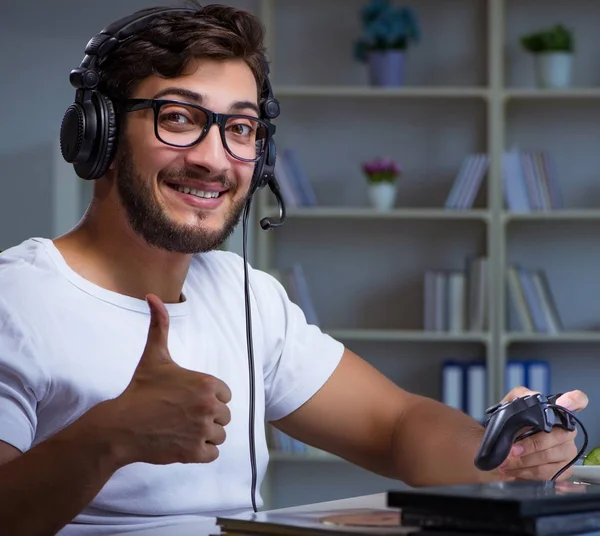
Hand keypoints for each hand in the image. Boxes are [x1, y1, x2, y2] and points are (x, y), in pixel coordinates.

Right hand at [104, 293, 231, 465]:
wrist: (120, 426)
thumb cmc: (140, 389)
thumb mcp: (154, 355)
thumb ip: (159, 325)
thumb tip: (152, 296)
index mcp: (208, 384)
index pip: (225, 394)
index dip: (208, 397)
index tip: (187, 398)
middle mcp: (210, 407)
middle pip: (224, 415)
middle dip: (207, 416)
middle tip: (182, 414)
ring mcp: (202, 431)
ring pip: (220, 435)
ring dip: (205, 434)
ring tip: (182, 428)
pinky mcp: (195, 453)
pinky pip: (213, 453)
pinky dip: (201, 451)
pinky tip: (183, 442)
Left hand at [496, 387, 587, 480]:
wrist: (501, 450)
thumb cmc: (508, 428)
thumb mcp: (507, 407)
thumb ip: (518, 397)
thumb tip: (532, 396)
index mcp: (555, 412)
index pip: (577, 400)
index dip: (573, 401)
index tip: (564, 403)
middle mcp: (566, 430)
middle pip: (556, 436)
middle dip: (530, 445)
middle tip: (511, 450)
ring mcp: (567, 451)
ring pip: (550, 456)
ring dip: (525, 461)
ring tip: (507, 462)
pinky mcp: (564, 469)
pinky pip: (549, 472)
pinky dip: (528, 472)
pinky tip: (515, 469)